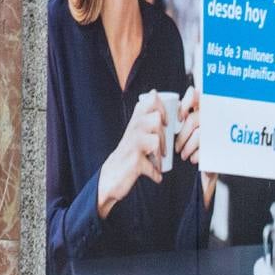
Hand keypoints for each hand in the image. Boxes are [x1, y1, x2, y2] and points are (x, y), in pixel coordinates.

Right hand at [96, 92, 164, 218]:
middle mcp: (132, 131)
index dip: (160, 105)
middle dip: (164, 132)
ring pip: (156, 139)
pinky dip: (156, 172)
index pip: (148, 101)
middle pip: (155, 118)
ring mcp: (132, 145)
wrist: (109, 179)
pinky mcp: (134, 161)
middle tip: (162, 145)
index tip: (165, 120)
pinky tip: (156, 176)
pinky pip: (153, 164)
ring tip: (158, 160)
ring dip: (161, 152)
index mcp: (135, 123)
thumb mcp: (134, 135)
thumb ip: (144, 118)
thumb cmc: (126, 157)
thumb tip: (155, 95)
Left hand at [172, 88, 217, 208]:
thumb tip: (155, 102)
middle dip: (182, 135)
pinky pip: (206, 147)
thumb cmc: (196, 147)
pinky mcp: (222, 146)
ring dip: (187, 145)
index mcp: (203, 109)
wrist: (209, 170)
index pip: (195, 95)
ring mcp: (219, 131)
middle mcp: (213, 117)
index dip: (185, 103)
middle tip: (176, 147)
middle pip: (193, 120)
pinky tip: (193, 158)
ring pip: (199, 134)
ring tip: (183, 154)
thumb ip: (181, 117)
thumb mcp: (190, 130)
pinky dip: (197, 154)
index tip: (179, 118)